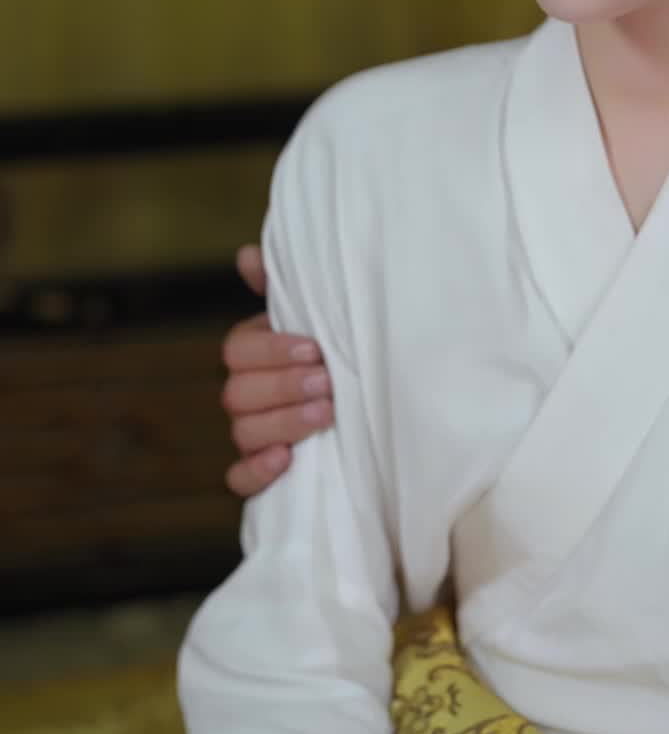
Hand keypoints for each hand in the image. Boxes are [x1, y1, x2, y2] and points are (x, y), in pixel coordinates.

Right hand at [222, 244, 334, 495]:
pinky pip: (239, 478)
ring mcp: (250, 435)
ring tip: (326, 415)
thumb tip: (248, 255)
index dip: (272, 350)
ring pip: (242, 432)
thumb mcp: (315, 318)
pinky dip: (257, 471)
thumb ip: (283, 287)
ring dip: (282, 423)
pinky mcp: (260, 472)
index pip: (238, 350)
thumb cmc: (333, 352)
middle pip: (238, 393)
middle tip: (327, 382)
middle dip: (284, 387)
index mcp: (252, 355)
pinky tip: (286, 459)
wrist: (365, 403)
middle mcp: (245, 395)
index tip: (314, 348)